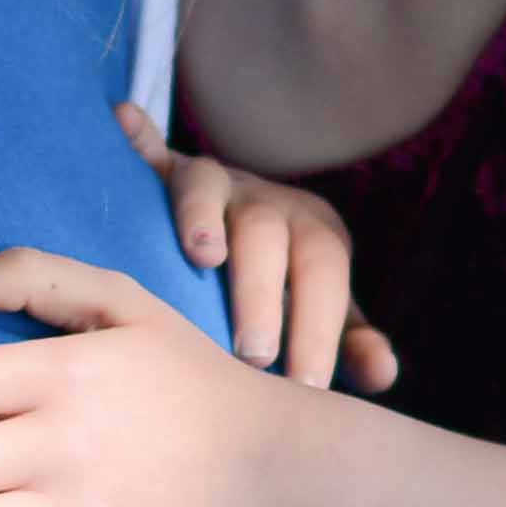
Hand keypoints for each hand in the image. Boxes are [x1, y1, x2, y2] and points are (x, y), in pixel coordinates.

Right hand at [115, 100, 400, 391]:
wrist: (248, 225)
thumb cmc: (285, 285)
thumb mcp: (321, 310)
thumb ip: (350, 342)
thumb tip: (384, 374)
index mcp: (311, 232)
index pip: (323, 272)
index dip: (319, 326)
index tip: (307, 385)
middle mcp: (263, 201)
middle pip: (266, 233)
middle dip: (262, 292)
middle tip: (255, 356)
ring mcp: (213, 184)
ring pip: (208, 186)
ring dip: (203, 215)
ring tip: (203, 256)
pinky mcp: (165, 174)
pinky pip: (149, 154)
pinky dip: (136, 138)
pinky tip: (121, 122)